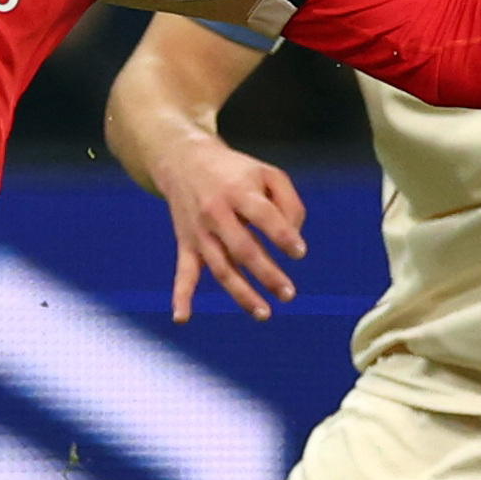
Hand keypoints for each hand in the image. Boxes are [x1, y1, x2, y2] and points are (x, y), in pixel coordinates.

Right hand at [147, 129, 307, 320]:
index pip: (262, 215)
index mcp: (238, 191)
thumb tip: (294, 237)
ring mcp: (200, 232)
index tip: (299, 252)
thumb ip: (290, 202)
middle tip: (289, 293)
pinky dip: (181, 296)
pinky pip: (184, 273)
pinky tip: (182, 318)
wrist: (183, 161)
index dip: (282, 235)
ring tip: (264, 313)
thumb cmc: (235, 172)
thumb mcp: (267, 173)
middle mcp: (216, 213)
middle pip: (242, 249)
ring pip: (220, 268)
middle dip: (267, 274)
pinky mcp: (187, 244)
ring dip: (241, 293)